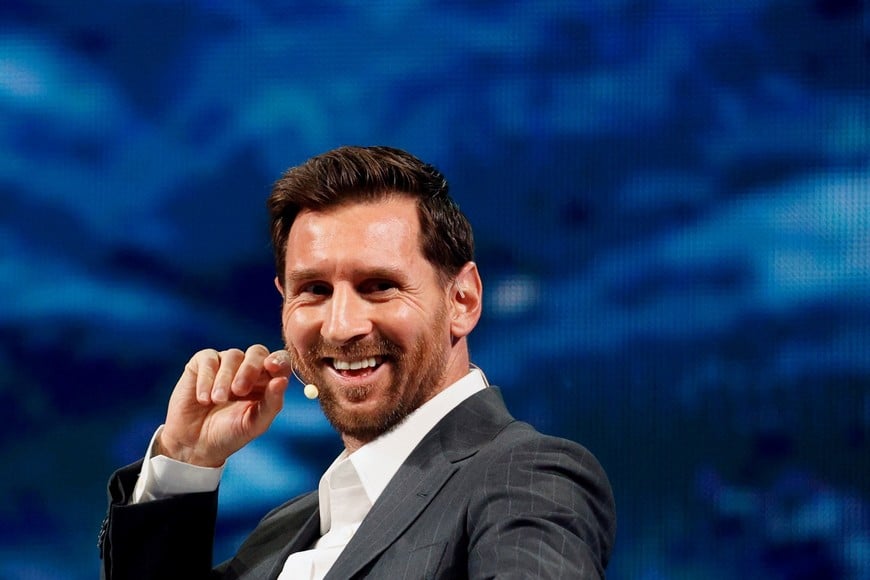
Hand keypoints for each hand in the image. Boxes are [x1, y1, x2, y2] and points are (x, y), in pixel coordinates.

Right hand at [157, 345, 290, 466]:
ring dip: (225, 379)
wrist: (195, 444)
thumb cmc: (229, 433)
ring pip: (233, 356)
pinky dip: (207, 378)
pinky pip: (208, 359)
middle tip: (240, 390)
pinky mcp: (201, 364)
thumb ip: (272, 403)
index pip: (280, 361)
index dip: (279, 360)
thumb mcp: (254, 424)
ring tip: (218, 400)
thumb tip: (282, 381)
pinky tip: (204, 399)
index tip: (272, 366)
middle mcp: (248, 368)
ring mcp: (225, 363)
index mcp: (267, 381)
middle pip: (257, 352)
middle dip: (250, 369)